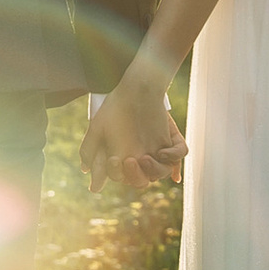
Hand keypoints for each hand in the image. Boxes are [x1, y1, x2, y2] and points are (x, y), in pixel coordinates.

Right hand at [82, 73, 183, 194]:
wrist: (133, 88)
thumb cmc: (114, 109)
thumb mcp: (98, 129)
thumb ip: (90, 152)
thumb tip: (89, 178)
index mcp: (124, 159)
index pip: (122, 178)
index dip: (118, 173)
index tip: (113, 159)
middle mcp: (140, 158)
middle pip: (141, 180)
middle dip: (135, 176)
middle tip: (129, 160)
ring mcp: (156, 150)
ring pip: (161, 172)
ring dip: (155, 170)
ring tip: (145, 157)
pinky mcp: (169, 139)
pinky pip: (179, 154)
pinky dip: (173, 156)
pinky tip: (161, 151)